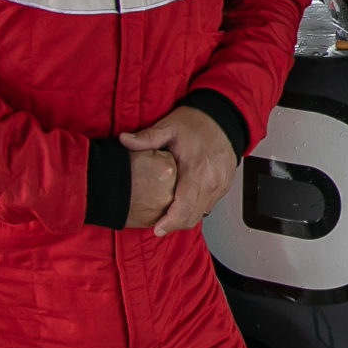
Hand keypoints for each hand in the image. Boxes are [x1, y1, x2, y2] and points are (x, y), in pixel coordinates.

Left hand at [120, 106, 237, 235]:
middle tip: (159, 226)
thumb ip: (146, 137)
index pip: (184, 207)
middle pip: (193, 216)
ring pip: (201, 213)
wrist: (224, 119)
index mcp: (196, 170)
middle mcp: (211, 181)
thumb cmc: (197, 124)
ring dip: (185, 217)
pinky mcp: (224, 186)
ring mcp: (219, 185)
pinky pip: (208, 205)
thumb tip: (124, 140)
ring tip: (169, 216)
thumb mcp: (169, 127)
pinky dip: (195, 208)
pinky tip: (183, 203)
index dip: (170, 222)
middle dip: (174, 224)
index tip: (157, 228)